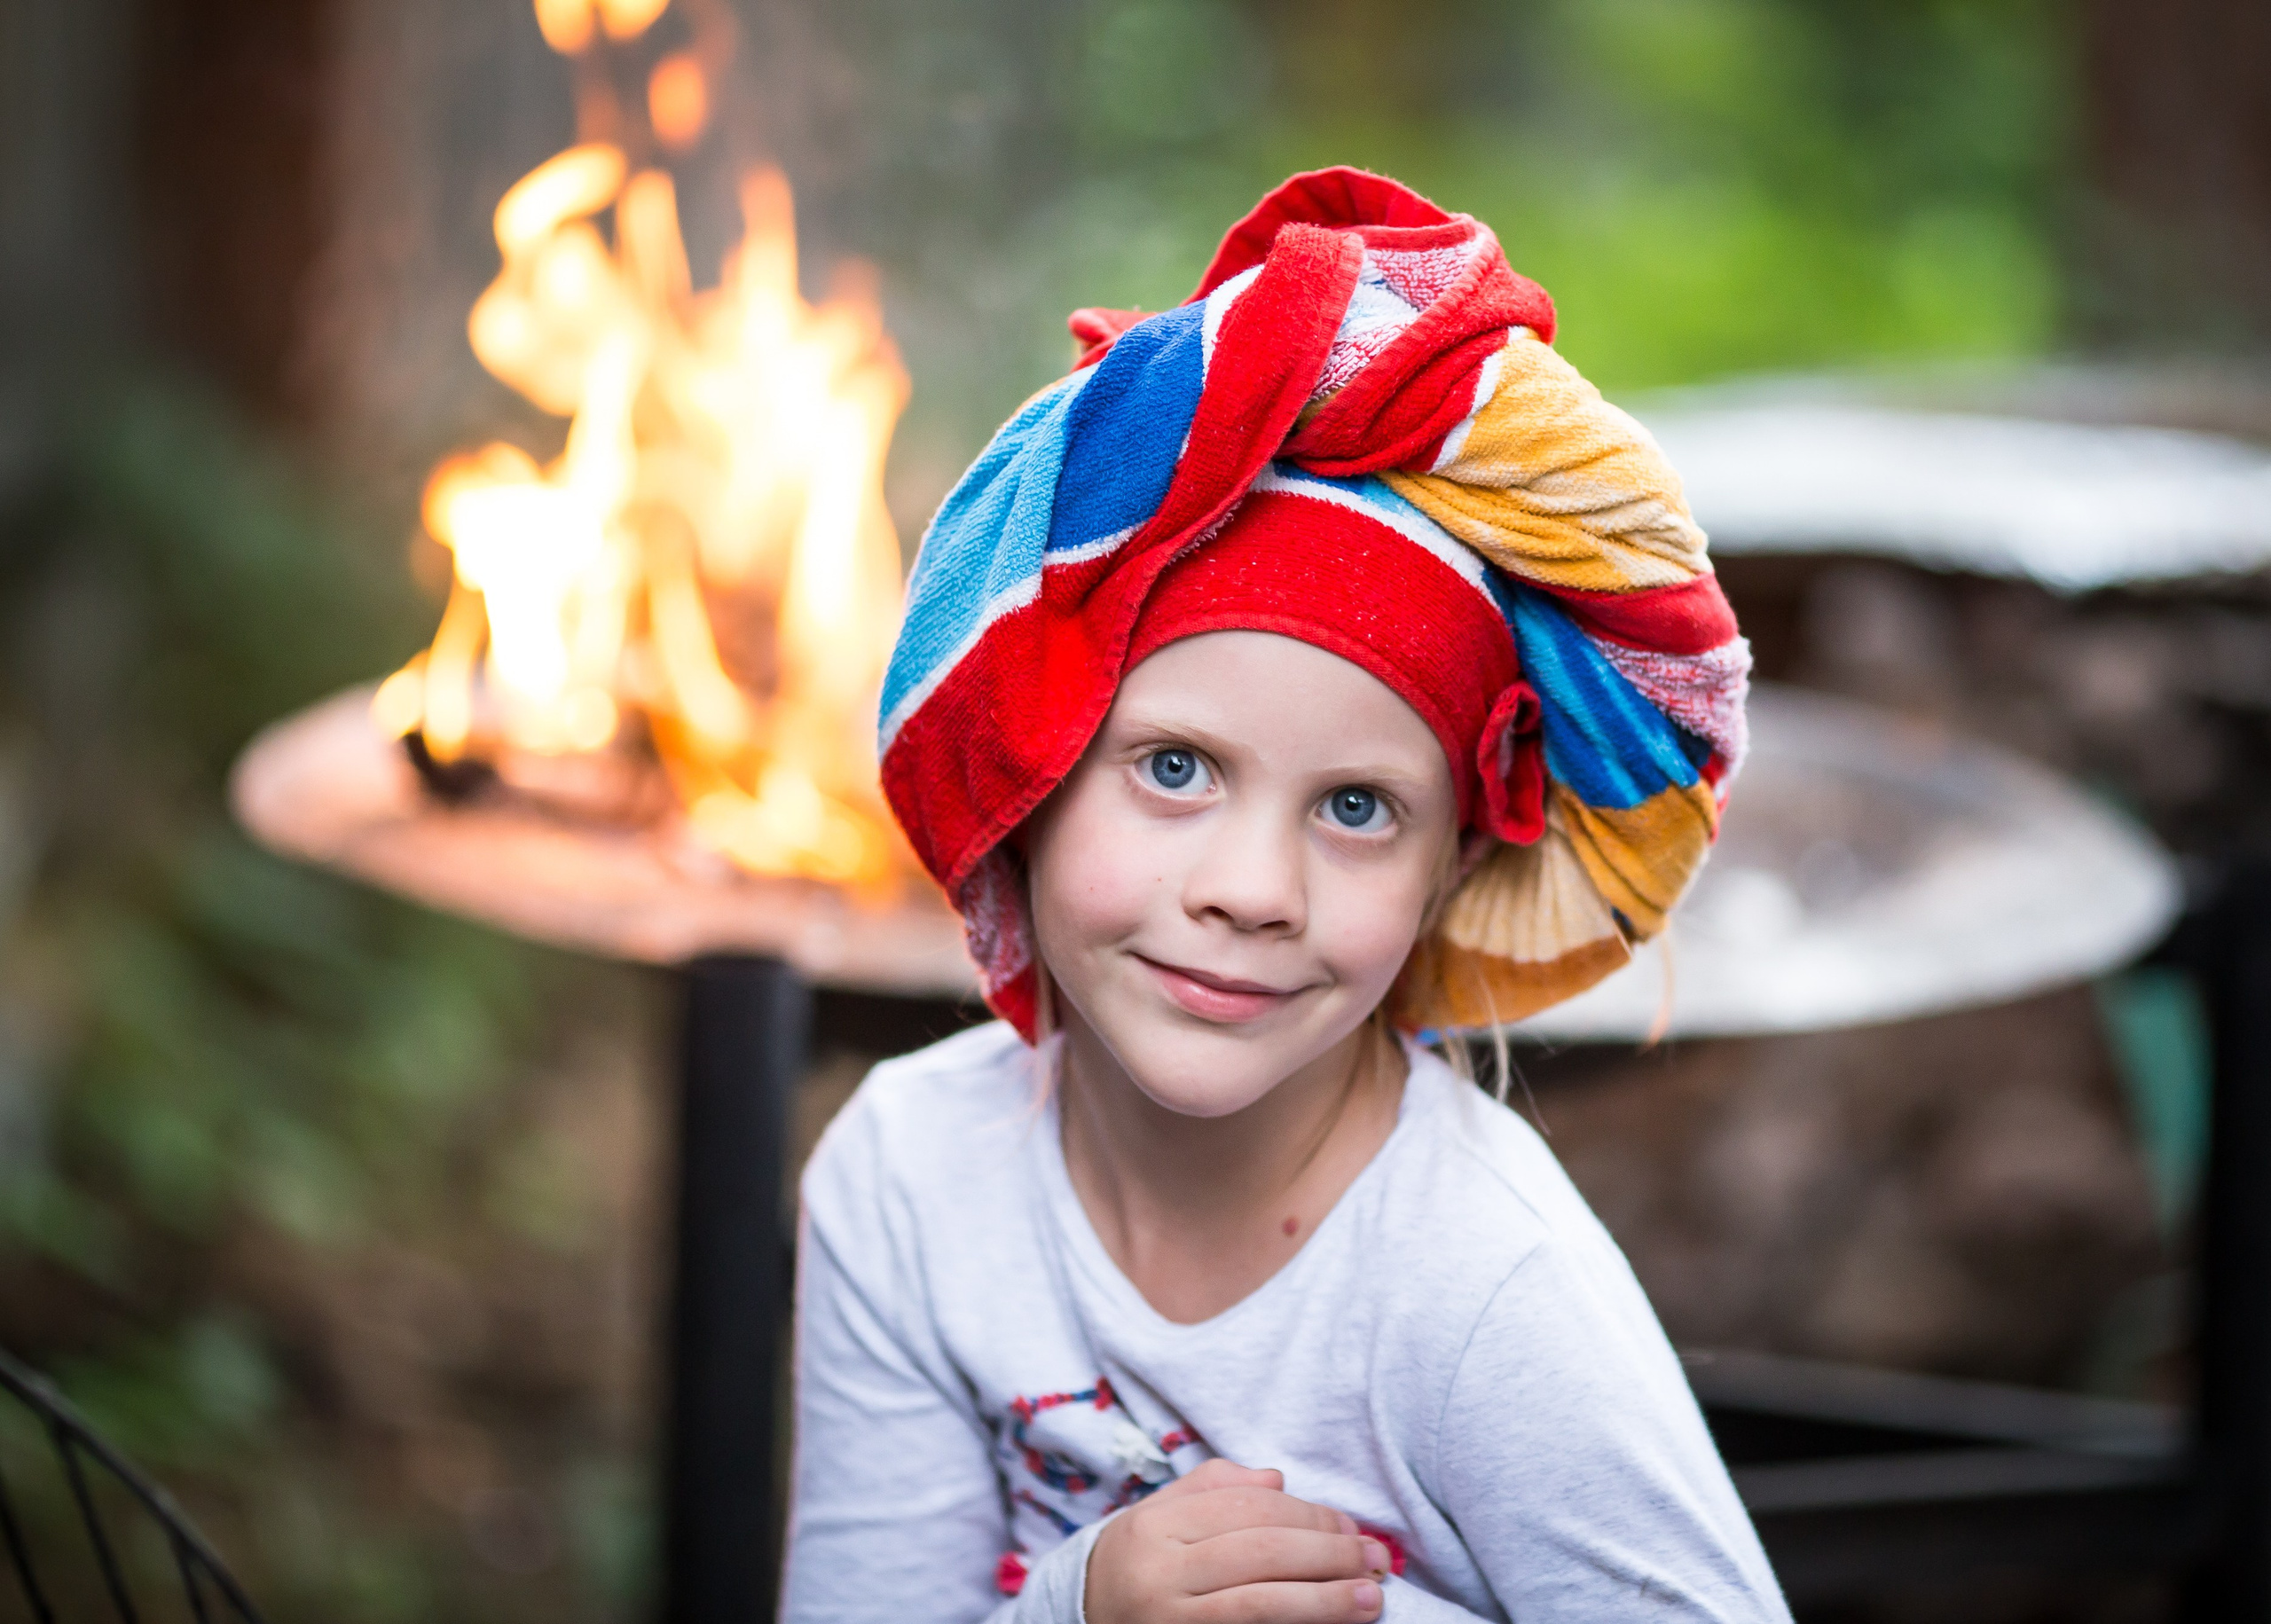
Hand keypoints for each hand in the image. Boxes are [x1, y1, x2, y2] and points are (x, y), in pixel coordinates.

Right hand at [1085, 1458, 1390, 1623]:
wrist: (1084, 1619)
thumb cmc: (1137, 1563)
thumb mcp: (1161, 1516)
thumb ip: (1217, 1488)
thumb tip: (1280, 1481)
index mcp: (1156, 1524)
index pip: (1248, 1508)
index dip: (1309, 1515)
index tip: (1350, 1525)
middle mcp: (1159, 1571)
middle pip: (1262, 1550)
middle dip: (1329, 1551)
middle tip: (1375, 1557)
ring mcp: (1171, 1619)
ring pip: (1262, 1601)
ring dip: (1327, 1598)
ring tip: (1371, 1596)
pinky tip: (1330, 1622)